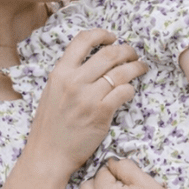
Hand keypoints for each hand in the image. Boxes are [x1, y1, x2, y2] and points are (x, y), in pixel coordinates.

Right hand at [27, 30, 146, 178]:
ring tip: (140, 68)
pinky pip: (124, 92)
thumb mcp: (51, 92)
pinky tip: (129, 92)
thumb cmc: (50, 126)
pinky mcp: (101, 113)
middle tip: (133, 54)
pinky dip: (130, 89)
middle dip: (126, 50)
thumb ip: (68, 76)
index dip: (102, 34)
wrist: (48, 154)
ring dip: (135, 67)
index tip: (112, 37)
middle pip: (109, 54)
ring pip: (121, 72)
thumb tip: (91, 63)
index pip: (83, 40)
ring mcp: (88, 97)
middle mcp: (74, 81)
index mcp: (60, 73)